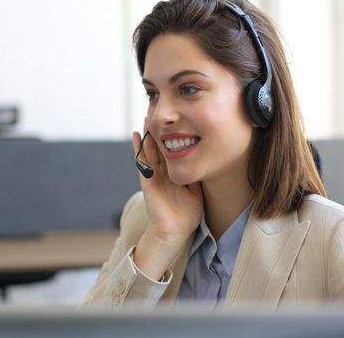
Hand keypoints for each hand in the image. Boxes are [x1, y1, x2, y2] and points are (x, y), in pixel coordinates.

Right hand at [132, 130, 202, 279]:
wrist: (175, 232)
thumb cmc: (185, 215)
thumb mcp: (196, 190)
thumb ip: (198, 176)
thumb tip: (207, 161)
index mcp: (173, 174)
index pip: (173, 150)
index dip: (174, 135)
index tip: (178, 119)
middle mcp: (162, 172)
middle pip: (159, 146)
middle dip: (159, 130)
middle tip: (158, 111)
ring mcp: (153, 176)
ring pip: (150, 150)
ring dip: (148, 134)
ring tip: (146, 116)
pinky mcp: (147, 180)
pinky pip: (141, 161)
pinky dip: (137, 148)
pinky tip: (136, 134)